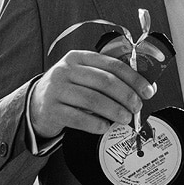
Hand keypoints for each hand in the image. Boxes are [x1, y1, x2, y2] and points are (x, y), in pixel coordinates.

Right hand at [28, 49, 155, 138]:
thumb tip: (146, 88)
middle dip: (126, 96)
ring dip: (114, 111)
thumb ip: (109, 78)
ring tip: (125, 119)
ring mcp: (56, 89)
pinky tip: (104, 127)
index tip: (148, 91)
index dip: (133, 78)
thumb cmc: (68, 90)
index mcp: (78, 57)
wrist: (36, 104)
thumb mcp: (84, 77)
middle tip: (137, 107)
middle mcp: (65, 70)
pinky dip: (95, 124)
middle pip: (104, 81)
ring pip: (92, 100)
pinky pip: (78, 118)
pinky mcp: (51, 109)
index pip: (111, 64)